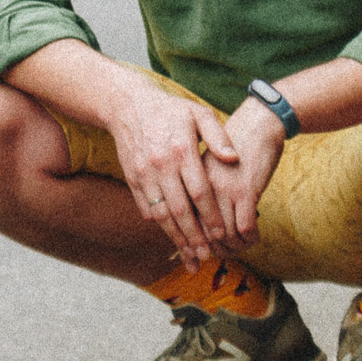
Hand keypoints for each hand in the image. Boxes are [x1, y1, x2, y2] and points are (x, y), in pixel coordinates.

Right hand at [106, 83, 244, 270]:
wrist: (127, 105)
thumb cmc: (170, 110)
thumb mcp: (197, 113)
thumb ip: (218, 135)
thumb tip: (233, 158)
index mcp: (181, 150)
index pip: (199, 191)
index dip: (210, 215)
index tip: (222, 232)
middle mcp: (161, 165)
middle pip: (179, 209)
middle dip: (194, 235)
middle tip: (207, 255)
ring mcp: (143, 174)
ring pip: (161, 213)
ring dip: (175, 237)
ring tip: (189, 254)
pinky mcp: (132, 178)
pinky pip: (145, 207)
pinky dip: (159, 224)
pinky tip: (171, 237)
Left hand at [203, 96, 286, 246]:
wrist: (257, 123)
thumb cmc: (233, 144)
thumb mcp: (207, 163)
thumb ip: (197, 186)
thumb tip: (191, 216)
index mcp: (189, 179)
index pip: (183, 219)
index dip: (188, 241)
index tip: (195, 254)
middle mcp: (203, 186)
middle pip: (202, 231)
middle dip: (212, 249)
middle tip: (223, 254)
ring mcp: (224, 189)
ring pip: (223, 234)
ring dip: (233, 247)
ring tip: (240, 247)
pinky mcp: (246, 190)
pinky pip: (244, 227)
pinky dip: (250, 238)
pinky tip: (253, 237)